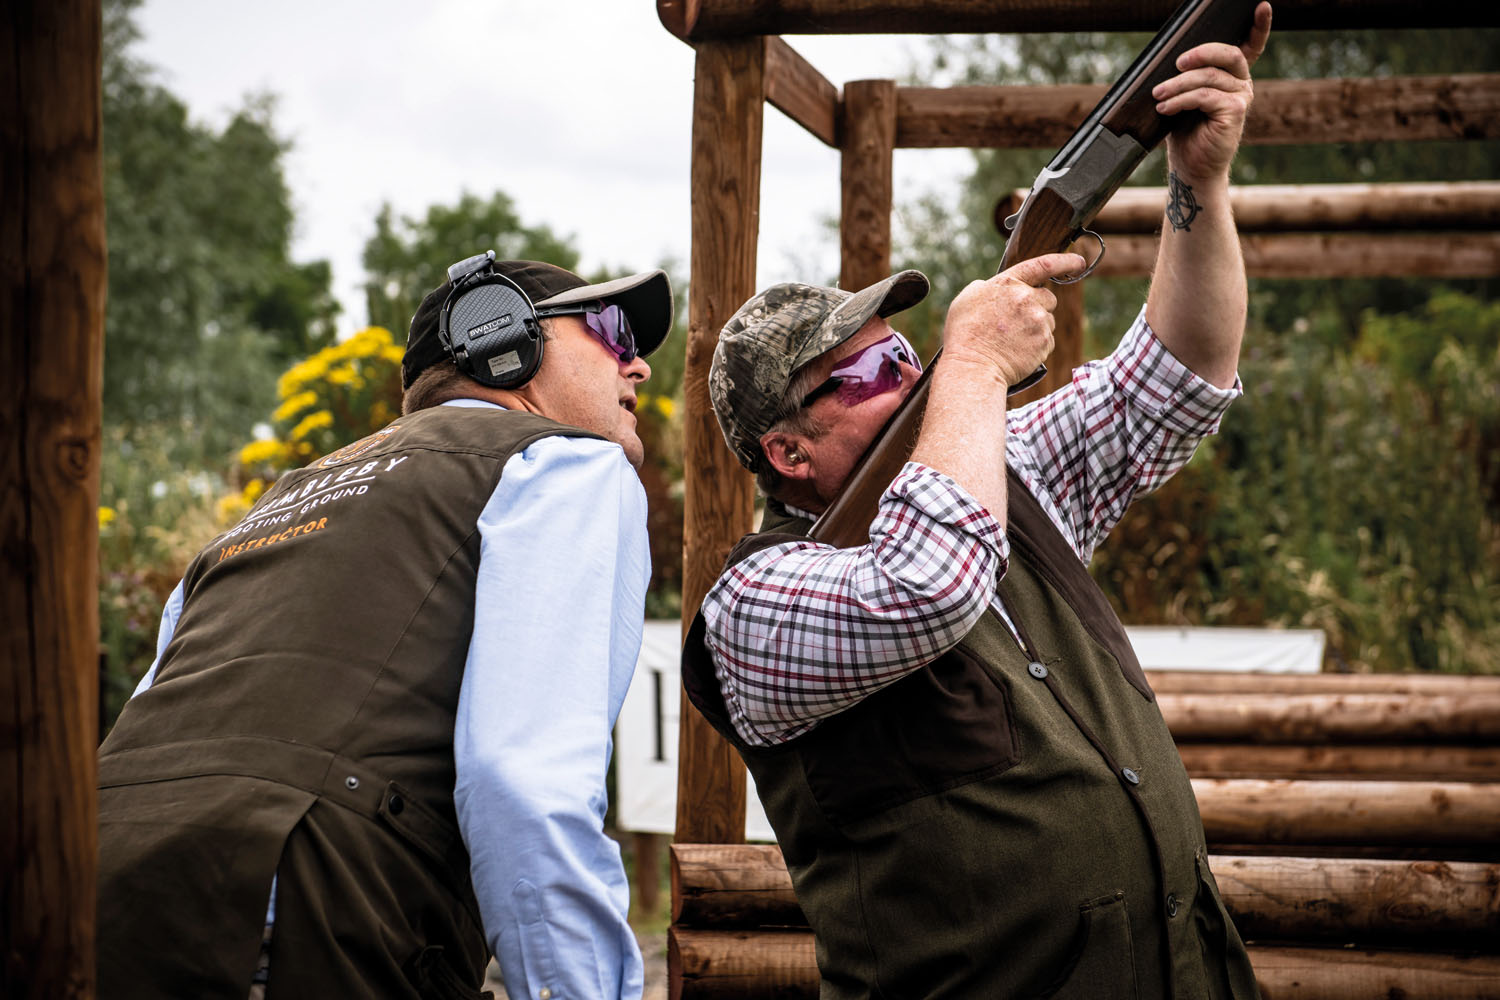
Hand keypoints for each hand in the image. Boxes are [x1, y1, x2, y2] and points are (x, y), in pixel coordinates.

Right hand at [942, 253, 1084, 386]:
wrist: (972, 367)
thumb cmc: (964, 334)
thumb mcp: (967, 298)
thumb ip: (988, 286)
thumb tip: (1002, 287)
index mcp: (1008, 283)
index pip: (1044, 265)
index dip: (1066, 262)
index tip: (1078, 261)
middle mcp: (1026, 298)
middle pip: (1048, 298)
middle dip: (1039, 307)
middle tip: (1018, 322)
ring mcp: (1038, 320)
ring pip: (1048, 320)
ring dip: (1036, 328)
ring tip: (1013, 340)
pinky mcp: (1044, 342)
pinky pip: (1048, 341)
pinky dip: (1037, 346)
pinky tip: (1018, 351)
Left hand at [1155, 1, 1271, 183]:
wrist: (1191, 166)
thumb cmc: (1186, 131)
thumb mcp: (1184, 97)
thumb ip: (1188, 76)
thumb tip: (1172, 58)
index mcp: (1232, 76)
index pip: (1251, 46)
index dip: (1259, 26)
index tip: (1262, 6)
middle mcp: (1242, 83)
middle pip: (1228, 54)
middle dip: (1200, 53)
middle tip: (1177, 63)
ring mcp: (1241, 97)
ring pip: (1209, 77)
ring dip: (1177, 84)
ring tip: (1158, 95)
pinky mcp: (1235, 112)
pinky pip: (1204, 96)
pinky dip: (1180, 100)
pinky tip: (1166, 108)